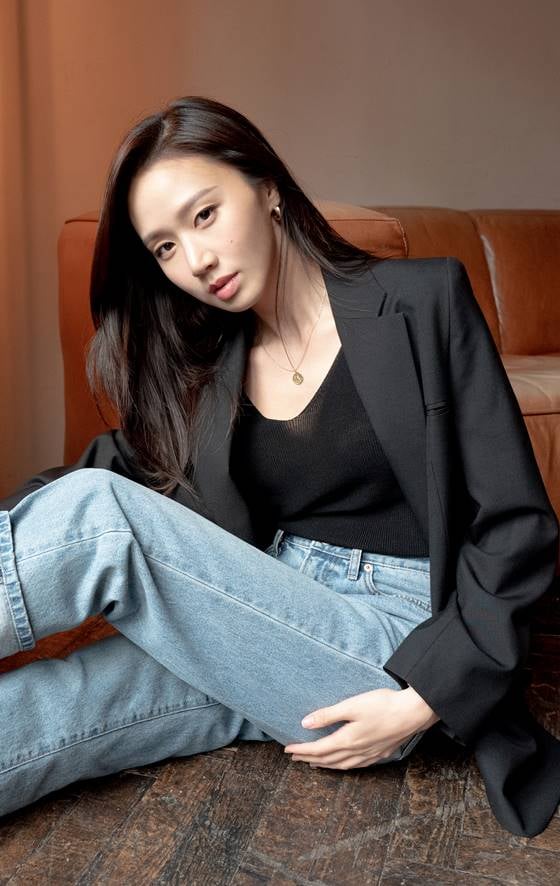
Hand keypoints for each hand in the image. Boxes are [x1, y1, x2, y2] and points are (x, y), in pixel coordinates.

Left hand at [284, 686, 439, 769]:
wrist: (412, 713)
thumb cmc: (382, 705)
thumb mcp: (352, 706)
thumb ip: (328, 715)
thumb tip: (305, 724)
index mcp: (347, 740)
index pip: (318, 749)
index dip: (301, 750)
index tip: (287, 749)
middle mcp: (356, 751)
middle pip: (327, 759)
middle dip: (309, 758)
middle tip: (294, 758)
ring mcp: (369, 755)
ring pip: (341, 765)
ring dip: (325, 765)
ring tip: (314, 764)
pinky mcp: (380, 754)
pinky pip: (355, 765)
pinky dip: (343, 766)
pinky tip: (343, 764)